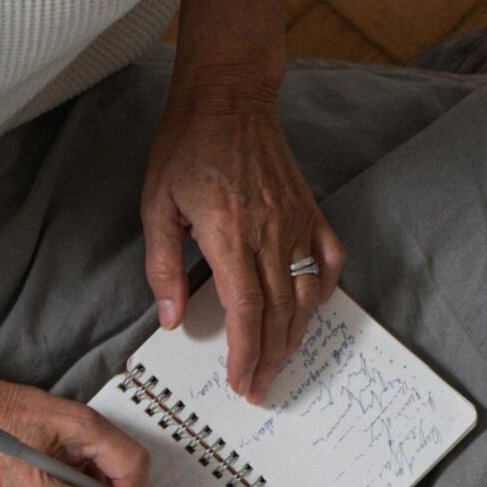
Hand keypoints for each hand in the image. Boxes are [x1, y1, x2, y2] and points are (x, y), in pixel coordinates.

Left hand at [141, 74, 343, 402]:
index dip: (245, 353)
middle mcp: (269, 232)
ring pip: (306, 294)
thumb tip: (172, 318)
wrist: (228, 98)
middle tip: (259, 388)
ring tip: (279, 361)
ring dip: (294, 335)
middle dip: (268, 358)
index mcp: (229, 235)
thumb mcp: (156, 206)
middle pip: (278, 313)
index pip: (246, 310)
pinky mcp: (309, 209)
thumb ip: (163, 266)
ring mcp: (295, 221)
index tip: (241, 381)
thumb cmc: (186, 148)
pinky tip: (311, 309)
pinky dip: (325, 289)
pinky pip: (329, 259)